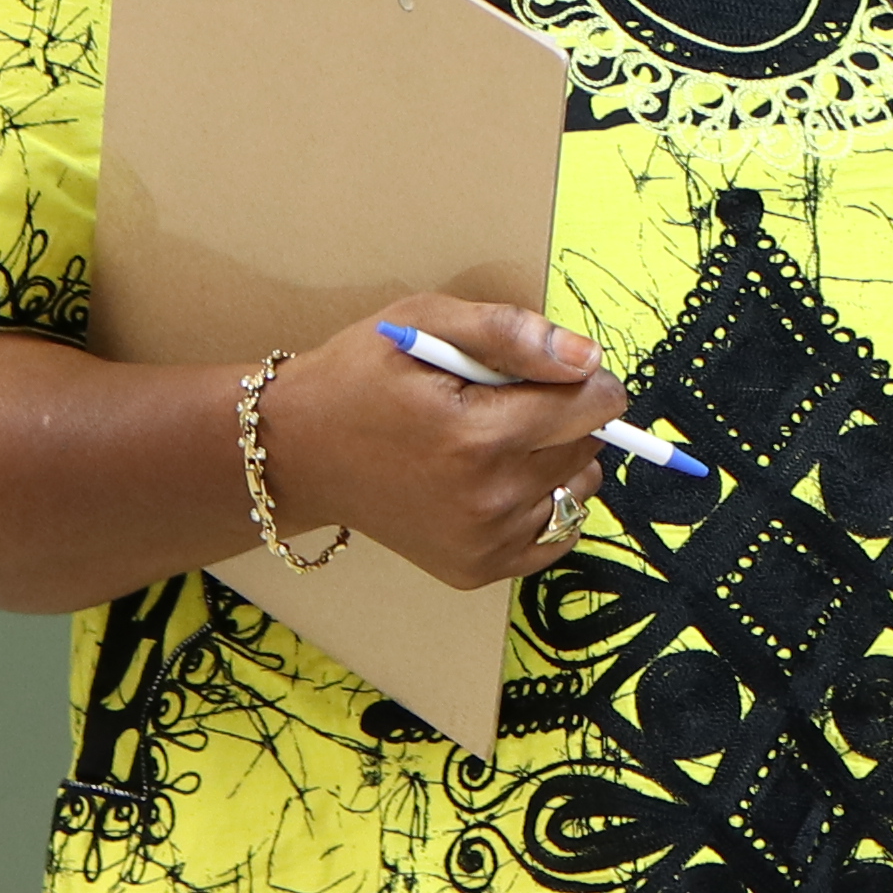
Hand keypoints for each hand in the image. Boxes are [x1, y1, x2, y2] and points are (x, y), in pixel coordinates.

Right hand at [253, 296, 632, 591]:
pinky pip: (558, 532)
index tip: (551, 368)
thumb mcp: (427, 323)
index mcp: (477, 437)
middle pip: (587, 446)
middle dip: (564, 414)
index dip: (583, 377)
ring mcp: (482, 543)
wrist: (299, 453)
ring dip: (557, 459)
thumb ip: (512, 334)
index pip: (593, 406)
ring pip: (579, 487)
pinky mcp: (477, 569)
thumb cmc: (360, 378)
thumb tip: (587, 359)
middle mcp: (486, 500)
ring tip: (497, 441)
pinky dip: (543, 501)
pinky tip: (498, 479)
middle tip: (503, 402)